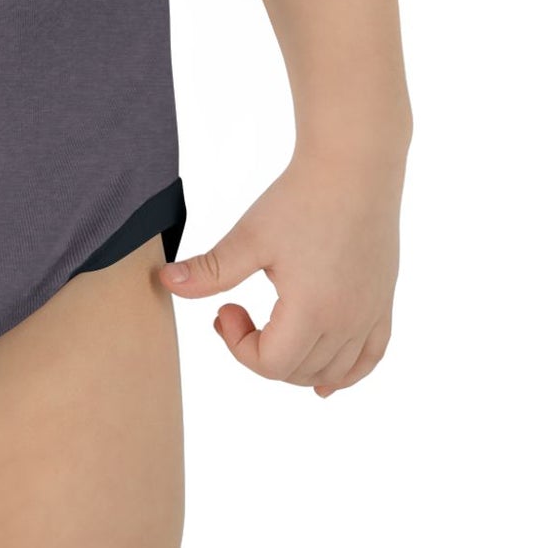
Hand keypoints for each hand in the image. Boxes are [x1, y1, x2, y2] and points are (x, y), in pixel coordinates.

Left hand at [157, 148, 402, 396]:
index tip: (224, 309)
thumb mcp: (250, 236)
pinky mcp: (382, 302)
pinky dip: (346, 374)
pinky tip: (326, 381)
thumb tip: (166, 283)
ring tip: (271, 334)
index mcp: (311, 312)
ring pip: (332, 371)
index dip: (237, 346)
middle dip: (259, 352)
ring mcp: (369, 315)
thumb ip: (210, 270)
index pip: (270, 364)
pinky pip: (370, 358)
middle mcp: (346, 323)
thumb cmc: (301, 198)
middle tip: (236, 310)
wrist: (352, 167)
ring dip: (296, 365)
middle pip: (297, 372)